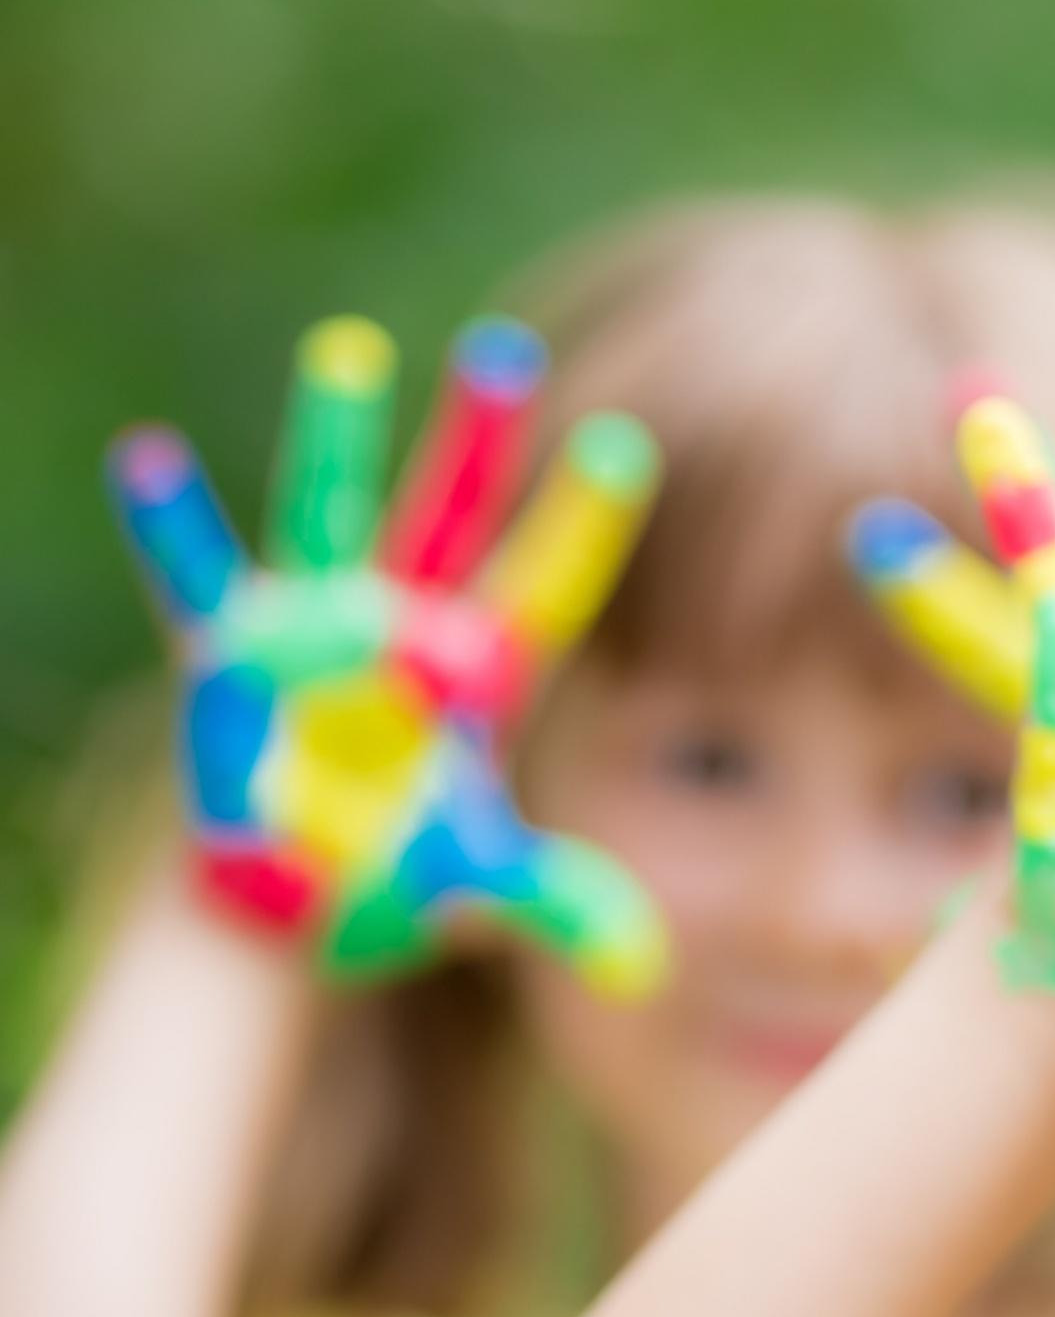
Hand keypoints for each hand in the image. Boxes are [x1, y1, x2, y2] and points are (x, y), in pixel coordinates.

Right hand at [106, 316, 665, 992]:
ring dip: (337, 435)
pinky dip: (173, 525)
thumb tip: (643, 968)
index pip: (547, 587)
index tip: (626, 445)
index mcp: (476, 672)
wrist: (285, 899)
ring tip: (353, 349)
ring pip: (328, 509)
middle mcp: (400, 625)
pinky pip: (193, 577)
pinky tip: (149, 458)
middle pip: (451, 513)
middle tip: (509, 349)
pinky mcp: (225, 653)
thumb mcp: (479, 889)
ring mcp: (311, 627)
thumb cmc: (393, 878)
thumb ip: (559, 905)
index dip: (583, 523)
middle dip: (479, 438)